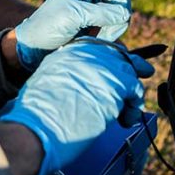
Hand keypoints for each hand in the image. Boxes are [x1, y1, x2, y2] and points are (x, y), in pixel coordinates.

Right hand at [0, 38, 154, 174]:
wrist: (38, 125)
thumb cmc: (38, 113)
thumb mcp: (49, 80)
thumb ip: (70, 74)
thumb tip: (85, 83)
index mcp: (70, 50)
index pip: (100, 48)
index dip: (111, 63)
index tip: (116, 75)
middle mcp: (88, 53)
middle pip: (118, 57)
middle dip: (126, 75)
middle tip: (129, 93)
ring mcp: (104, 66)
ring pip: (130, 73)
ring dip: (130, 95)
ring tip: (124, 112)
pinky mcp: (117, 84)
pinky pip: (136, 91)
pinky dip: (134, 106)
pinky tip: (125, 119)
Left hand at [13, 0, 169, 69]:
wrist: (34, 47)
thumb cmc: (46, 27)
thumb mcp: (72, 16)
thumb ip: (101, 12)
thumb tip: (124, 15)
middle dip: (118, 16)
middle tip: (103, 32)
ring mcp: (95, 5)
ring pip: (122, 13)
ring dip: (114, 27)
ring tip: (96, 37)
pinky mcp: (97, 20)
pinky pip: (116, 24)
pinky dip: (112, 33)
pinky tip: (100, 40)